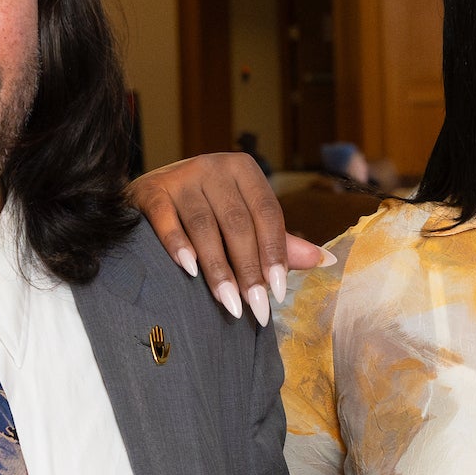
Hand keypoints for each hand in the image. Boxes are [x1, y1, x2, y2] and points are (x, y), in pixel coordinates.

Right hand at [129, 154, 328, 324]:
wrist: (152, 192)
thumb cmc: (209, 209)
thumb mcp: (245, 218)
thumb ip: (279, 241)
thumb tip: (324, 260)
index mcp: (244, 171)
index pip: (266, 213)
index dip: (274, 253)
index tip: (279, 292)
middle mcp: (214, 167)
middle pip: (237, 223)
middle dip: (249, 269)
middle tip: (256, 307)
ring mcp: (180, 176)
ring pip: (204, 225)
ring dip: (218, 268)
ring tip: (228, 302)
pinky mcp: (151, 190)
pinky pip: (167, 220)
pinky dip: (178, 245)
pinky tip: (189, 270)